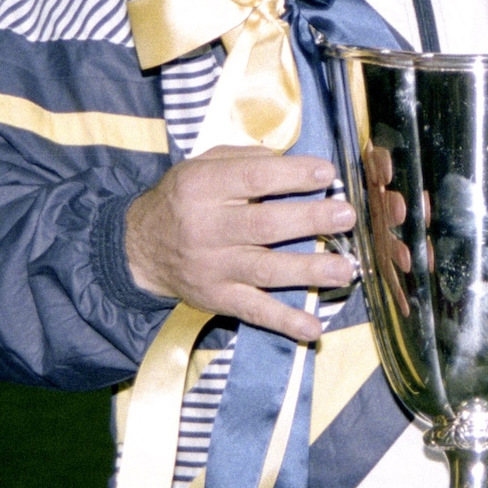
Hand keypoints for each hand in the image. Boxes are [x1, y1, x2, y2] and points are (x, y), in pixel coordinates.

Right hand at [124, 145, 355, 342]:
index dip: (292, 175)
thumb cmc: (185, 199)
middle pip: (264, 225)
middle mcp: (207, 228)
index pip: (253, 178)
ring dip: (308, 270)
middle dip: (310, 220)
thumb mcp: (203, 166)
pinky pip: (254, 311)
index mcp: (203, 187)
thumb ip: (244, 159)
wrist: (141, 247)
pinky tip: (313, 328)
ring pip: (266, 270)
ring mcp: (214, 267)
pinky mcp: (217, 298)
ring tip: (344, 269)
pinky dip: (284, 322)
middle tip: (346, 216)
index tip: (327, 174)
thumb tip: (290, 161)